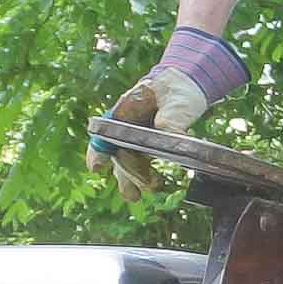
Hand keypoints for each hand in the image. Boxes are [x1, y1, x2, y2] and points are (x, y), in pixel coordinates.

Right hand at [89, 27, 246, 200]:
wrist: (185, 87)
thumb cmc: (177, 89)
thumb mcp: (178, 100)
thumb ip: (173, 118)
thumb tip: (171, 136)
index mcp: (125, 110)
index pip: (105, 132)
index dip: (98, 150)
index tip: (97, 166)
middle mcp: (125, 127)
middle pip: (117, 154)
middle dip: (123, 175)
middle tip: (133, 193)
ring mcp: (134, 138)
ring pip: (127, 163)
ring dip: (132, 180)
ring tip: (138, 196)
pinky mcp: (146, 147)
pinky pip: (141, 165)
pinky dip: (145, 176)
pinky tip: (155, 185)